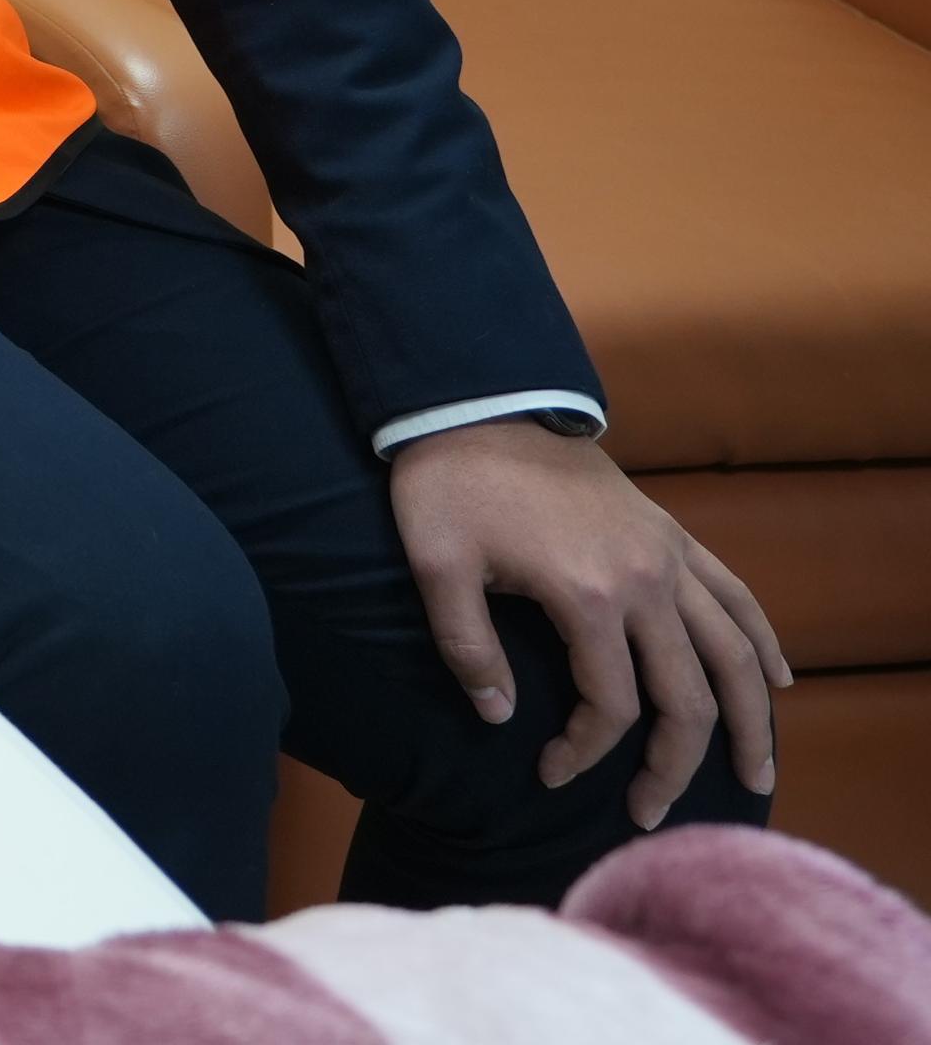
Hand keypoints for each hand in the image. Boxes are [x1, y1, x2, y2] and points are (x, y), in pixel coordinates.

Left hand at [387, 418, 785, 825]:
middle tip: (651, 812)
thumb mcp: (435, 564)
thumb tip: (502, 719)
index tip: (548, 773)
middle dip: (675, 766)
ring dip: (752, 720)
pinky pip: (738, 594)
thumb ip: (466, 648)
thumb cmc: (448, 484)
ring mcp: (668, 555)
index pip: (612, 706)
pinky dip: (762, 640)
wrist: (476, 401)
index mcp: (587, 595)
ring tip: (756, 777)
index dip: (585, 752)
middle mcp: (645, 580)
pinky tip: (778, 680)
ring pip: (735, 654)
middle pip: (689, 697)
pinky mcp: (672, 533)